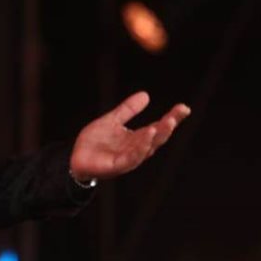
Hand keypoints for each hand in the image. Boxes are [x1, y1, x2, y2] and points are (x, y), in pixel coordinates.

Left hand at [69, 91, 190, 181]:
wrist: (76, 157)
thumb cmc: (95, 142)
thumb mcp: (112, 120)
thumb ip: (128, 110)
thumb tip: (145, 95)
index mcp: (137, 138)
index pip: (158, 127)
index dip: (172, 118)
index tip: (184, 108)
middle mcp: (137, 149)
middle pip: (157, 137)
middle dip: (169, 125)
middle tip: (179, 112)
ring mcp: (129, 158)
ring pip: (148, 147)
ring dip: (158, 135)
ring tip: (167, 122)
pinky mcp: (118, 165)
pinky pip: (132, 157)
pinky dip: (141, 147)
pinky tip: (147, 135)